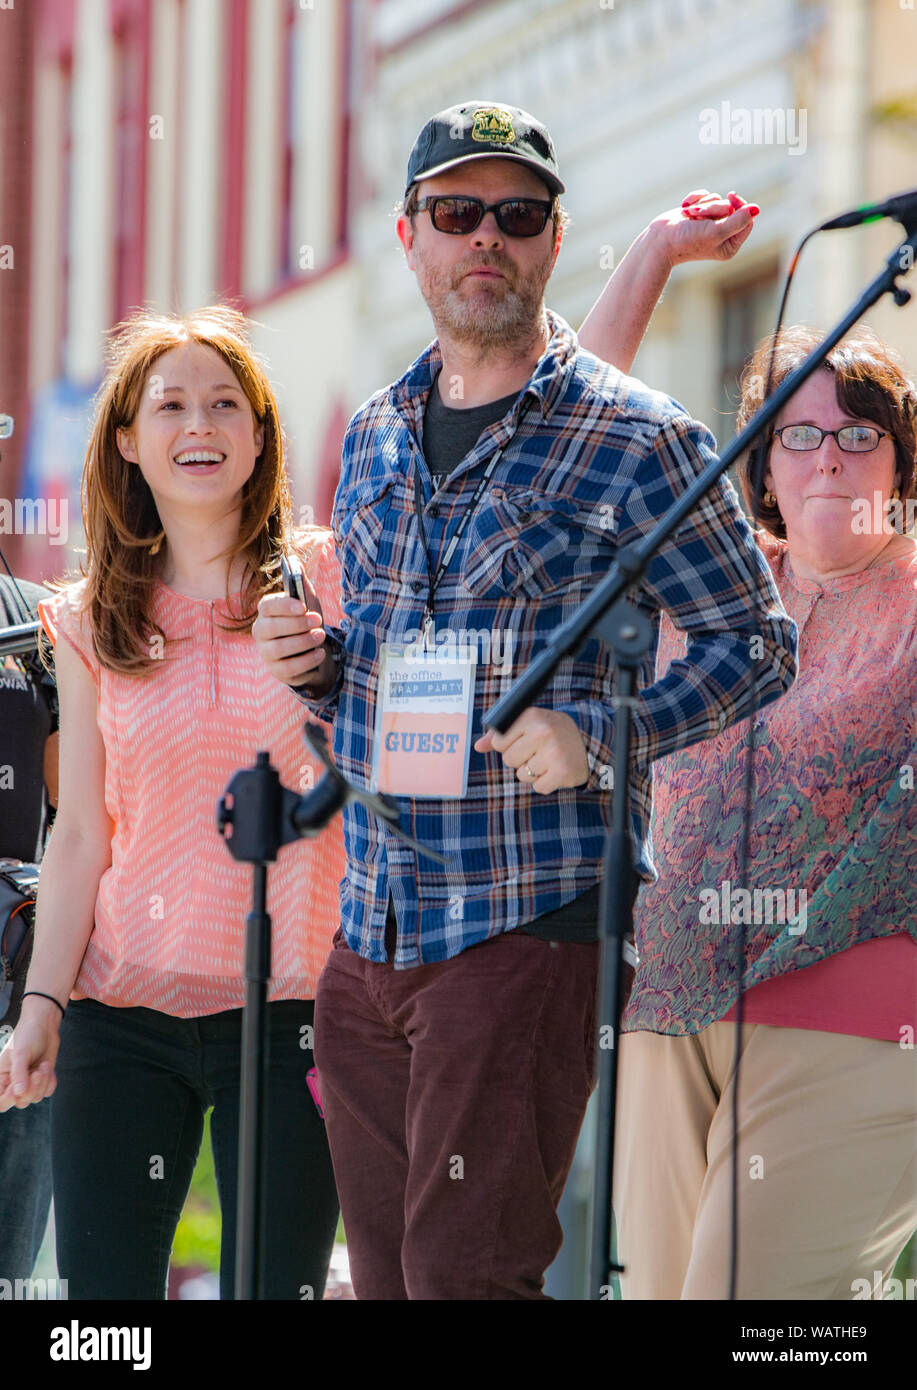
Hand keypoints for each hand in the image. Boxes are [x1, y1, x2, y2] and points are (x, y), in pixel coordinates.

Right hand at [0, 1004, 60, 1110]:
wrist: (45, 1025)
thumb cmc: (28, 1035)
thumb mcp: (20, 1053)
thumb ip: (19, 1073)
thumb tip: (19, 1093)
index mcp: (1, 1077)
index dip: (7, 1100)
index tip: (17, 1090)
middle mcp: (13, 1083)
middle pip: (20, 1102)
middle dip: (32, 1088)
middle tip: (37, 1073)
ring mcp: (28, 1083)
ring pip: (35, 1097)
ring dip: (43, 1081)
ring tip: (44, 1064)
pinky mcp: (41, 1081)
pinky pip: (47, 1091)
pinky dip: (50, 1081)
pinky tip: (48, 1067)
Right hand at [252, 588, 331, 689]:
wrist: (313, 648)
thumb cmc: (307, 621)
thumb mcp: (308, 600)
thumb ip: (301, 582)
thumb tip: (295, 561)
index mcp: (266, 611)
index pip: (267, 606)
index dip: (284, 606)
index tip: (303, 607)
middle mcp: (261, 631)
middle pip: (271, 628)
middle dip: (297, 625)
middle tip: (318, 621)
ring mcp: (266, 652)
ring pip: (278, 649)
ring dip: (302, 642)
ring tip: (320, 637)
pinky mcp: (276, 670)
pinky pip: (287, 668)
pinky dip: (306, 661)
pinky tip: (320, 653)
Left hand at [474, 708, 589, 793]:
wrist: (588, 742)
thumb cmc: (551, 733)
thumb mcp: (528, 725)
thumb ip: (500, 735)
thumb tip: (478, 746)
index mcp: (531, 716)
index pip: (499, 742)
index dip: (508, 746)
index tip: (524, 741)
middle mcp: (542, 732)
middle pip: (509, 760)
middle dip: (520, 760)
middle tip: (538, 751)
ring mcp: (554, 752)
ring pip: (522, 775)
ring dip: (533, 773)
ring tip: (547, 760)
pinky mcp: (563, 771)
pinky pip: (538, 787)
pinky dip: (545, 783)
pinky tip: (555, 771)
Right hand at [650, 190, 758, 269]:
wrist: (659, 241)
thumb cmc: (686, 241)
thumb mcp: (715, 232)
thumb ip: (737, 221)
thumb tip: (756, 209)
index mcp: (730, 245)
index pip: (747, 219)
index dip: (740, 206)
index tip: (731, 197)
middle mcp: (722, 235)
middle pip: (731, 208)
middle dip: (714, 207)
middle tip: (698, 218)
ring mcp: (709, 223)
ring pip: (717, 199)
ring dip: (703, 204)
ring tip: (689, 216)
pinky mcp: (698, 213)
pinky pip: (705, 195)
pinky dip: (695, 198)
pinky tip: (684, 207)